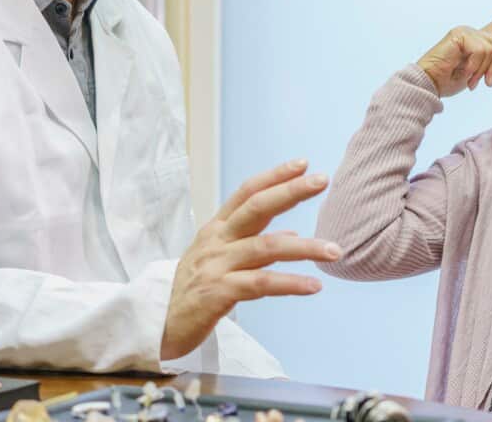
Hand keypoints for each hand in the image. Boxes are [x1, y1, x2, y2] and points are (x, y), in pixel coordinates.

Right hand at [160, 159, 338, 360]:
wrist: (157, 326)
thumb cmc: (192, 292)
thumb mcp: (219, 261)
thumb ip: (252, 244)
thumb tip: (290, 235)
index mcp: (216, 229)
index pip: (246, 193)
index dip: (274, 176)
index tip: (302, 164)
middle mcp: (216, 241)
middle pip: (256, 208)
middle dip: (290, 191)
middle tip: (322, 180)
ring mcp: (216, 266)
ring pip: (266, 247)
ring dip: (305, 248)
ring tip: (334, 250)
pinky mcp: (218, 293)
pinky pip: (261, 284)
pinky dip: (290, 283)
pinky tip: (313, 285)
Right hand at [416, 3, 491, 97]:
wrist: (429, 84)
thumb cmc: (446, 80)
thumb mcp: (475, 74)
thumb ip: (487, 64)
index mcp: (476, 41)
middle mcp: (471, 33)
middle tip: (487, 84)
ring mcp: (465, 32)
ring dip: (483, 69)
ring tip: (470, 81)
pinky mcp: (460, 34)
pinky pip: (481, 50)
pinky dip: (475, 66)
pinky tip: (464, 72)